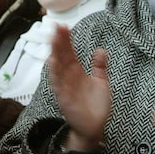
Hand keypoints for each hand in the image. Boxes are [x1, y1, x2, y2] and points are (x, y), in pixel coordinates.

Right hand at [49, 24, 109, 150]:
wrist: (95, 127)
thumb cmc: (96, 105)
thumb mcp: (101, 82)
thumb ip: (99, 66)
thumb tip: (100, 49)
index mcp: (76, 71)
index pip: (69, 52)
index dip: (67, 39)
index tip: (64, 26)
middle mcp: (68, 77)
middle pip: (61, 55)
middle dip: (59, 41)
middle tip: (57, 27)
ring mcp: (64, 86)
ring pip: (57, 67)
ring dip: (54, 52)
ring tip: (53, 39)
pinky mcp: (64, 97)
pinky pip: (57, 83)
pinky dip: (54, 73)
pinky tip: (53, 62)